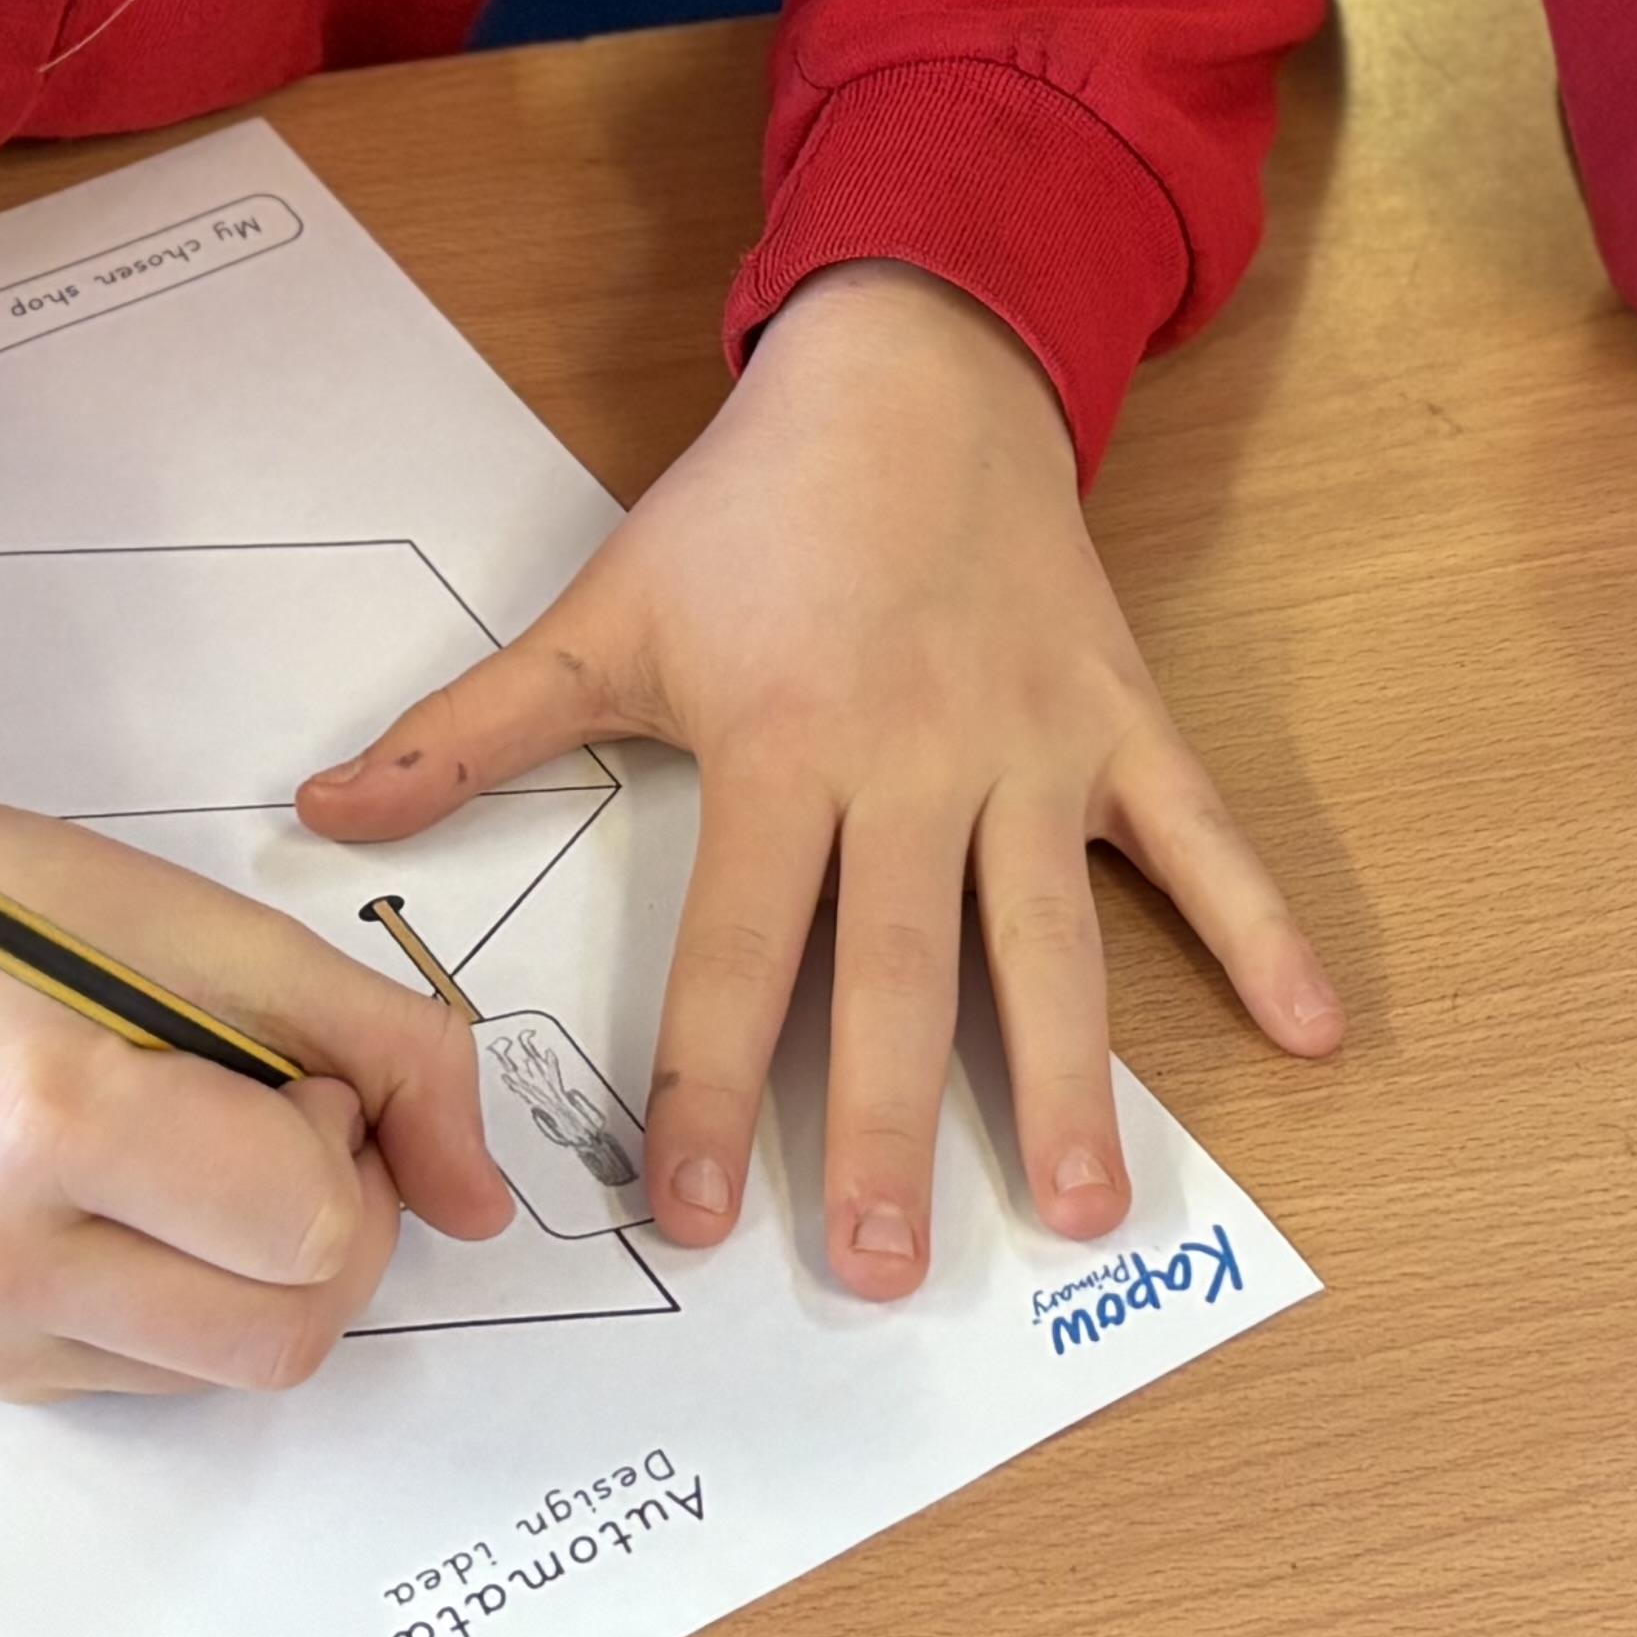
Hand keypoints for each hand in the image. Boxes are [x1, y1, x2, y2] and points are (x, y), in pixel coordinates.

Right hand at [0, 769, 515, 1399]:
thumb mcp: (217, 934)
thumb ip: (388, 1054)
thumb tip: (485, 1206)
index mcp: (47, 1124)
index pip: (309, 1226)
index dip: (340, 1140)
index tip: (287, 1070)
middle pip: (294, 1333)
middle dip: (338, 1225)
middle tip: (274, 1115)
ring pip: (245, 1369)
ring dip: (279, 1268)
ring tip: (205, 1149)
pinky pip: (171, 1372)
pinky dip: (205, 1291)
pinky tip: (144, 1194)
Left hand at [297, 261, 1342, 1299]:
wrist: (916, 362)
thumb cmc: (755, 505)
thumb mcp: (607, 610)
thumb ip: (474, 728)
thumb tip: (318, 811)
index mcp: (782, 742)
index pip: (735, 946)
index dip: (704, 1081)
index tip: (688, 1211)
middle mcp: (915, 757)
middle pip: (897, 973)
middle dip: (886, 1130)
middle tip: (883, 1275)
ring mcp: (1035, 744)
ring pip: (1052, 938)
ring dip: (1070, 1080)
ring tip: (1077, 1216)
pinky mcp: (1122, 716)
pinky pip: (1202, 837)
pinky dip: (1264, 928)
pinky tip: (1318, 1032)